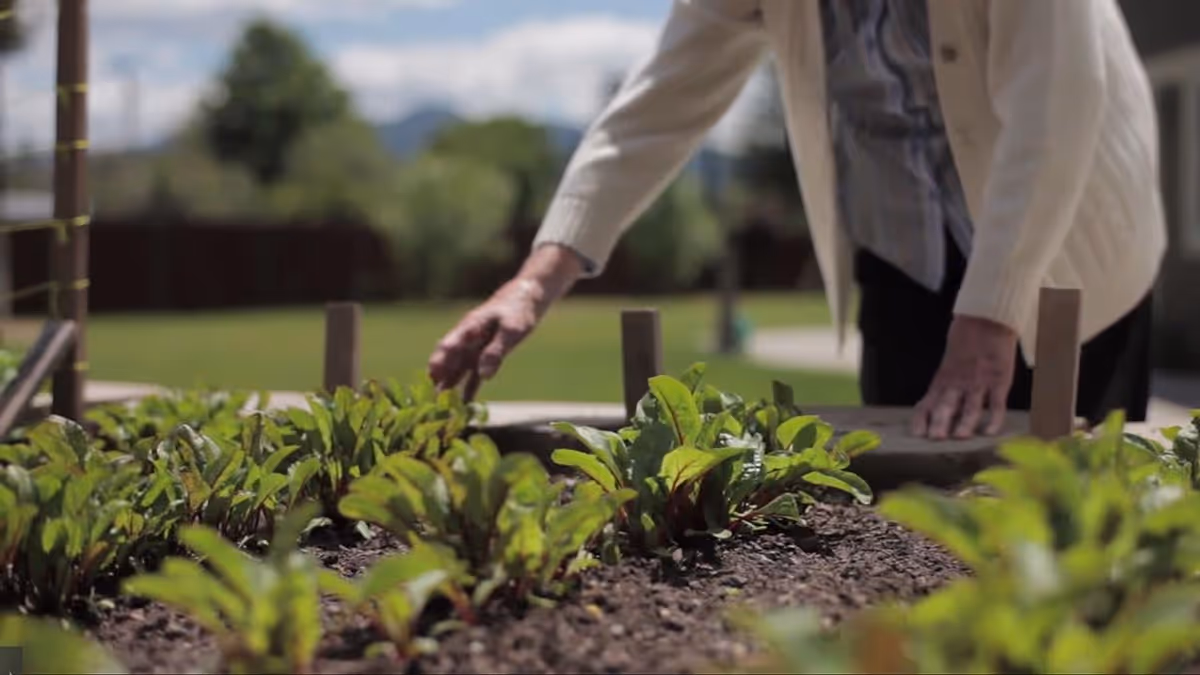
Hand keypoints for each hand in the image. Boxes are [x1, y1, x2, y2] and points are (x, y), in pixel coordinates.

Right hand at [427, 244, 582, 400]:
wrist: (527, 298)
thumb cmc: (519, 310)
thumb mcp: (511, 330)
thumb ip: (496, 352)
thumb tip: (484, 376)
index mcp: (469, 328)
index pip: (448, 346)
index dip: (439, 362)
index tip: (432, 378)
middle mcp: (466, 340)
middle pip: (447, 362)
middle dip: (437, 381)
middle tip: (429, 402)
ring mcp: (473, 349)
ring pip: (457, 371)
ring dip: (449, 388)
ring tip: (440, 409)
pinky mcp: (483, 356)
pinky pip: (473, 376)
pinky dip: (468, 389)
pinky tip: (464, 406)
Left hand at [911, 315, 1017, 440]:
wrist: (987, 318)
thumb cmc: (967, 336)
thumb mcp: (949, 359)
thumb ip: (945, 379)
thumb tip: (935, 400)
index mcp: (944, 378)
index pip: (929, 401)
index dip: (923, 418)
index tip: (917, 433)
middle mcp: (959, 382)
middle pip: (947, 405)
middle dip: (940, 422)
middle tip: (934, 438)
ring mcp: (980, 381)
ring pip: (970, 407)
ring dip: (964, 423)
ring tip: (959, 437)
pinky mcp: (1000, 379)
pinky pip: (997, 403)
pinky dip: (994, 418)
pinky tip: (989, 431)